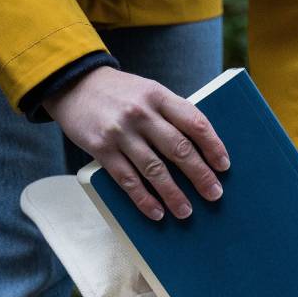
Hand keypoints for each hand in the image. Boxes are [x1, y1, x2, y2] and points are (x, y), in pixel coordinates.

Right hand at [44, 66, 229, 220]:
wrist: (74, 84)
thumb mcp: (148, 91)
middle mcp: (141, 113)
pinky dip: (144, 199)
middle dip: (200, 175)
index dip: (212, 145)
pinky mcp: (102, 149)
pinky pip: (128, 180)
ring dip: (173, 194)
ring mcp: (120, 132)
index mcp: (158, 96)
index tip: (224, 165)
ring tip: (186, 211)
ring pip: (154, 170)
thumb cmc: (120, 93)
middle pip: (178, 149)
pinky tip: (156, 212)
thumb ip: (170, 114)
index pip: (194, 122)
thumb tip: (200, 149)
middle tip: (214, 194)